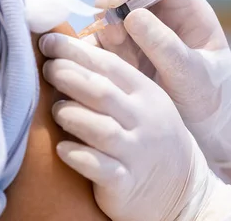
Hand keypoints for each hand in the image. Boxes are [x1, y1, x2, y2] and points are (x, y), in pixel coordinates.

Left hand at [39, 32, 230, 220]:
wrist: (183, 189)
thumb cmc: (150, 137)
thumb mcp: (143, 104)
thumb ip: (112, 83)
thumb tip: (66, 56)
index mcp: (146, 94)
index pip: (109, 66)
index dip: (76, 51)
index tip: (49, 41)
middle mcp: (144, 120)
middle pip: (102, 92)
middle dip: (69, 76)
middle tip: (46, 69)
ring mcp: (136, 153)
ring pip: (100, 129)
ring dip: (72, 115)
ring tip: (55, 109)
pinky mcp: (126, 183)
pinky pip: (100, 167)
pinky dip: (78, 155)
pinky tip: (62, 148)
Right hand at [91, 0, 230, 165]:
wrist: (208, 128)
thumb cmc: (213, 98)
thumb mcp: (195, 75)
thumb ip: (166, 46)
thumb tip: (131, 15)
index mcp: (186, 5)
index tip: (117, 0)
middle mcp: (159, 10)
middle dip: (110, 1)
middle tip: (110, 34)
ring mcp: (137, 30)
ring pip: (106, 11)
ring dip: (102, 30)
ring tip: (116, 60)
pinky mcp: (121, 52)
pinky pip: (98, 40)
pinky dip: (92, 51)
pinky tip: (100, 71)